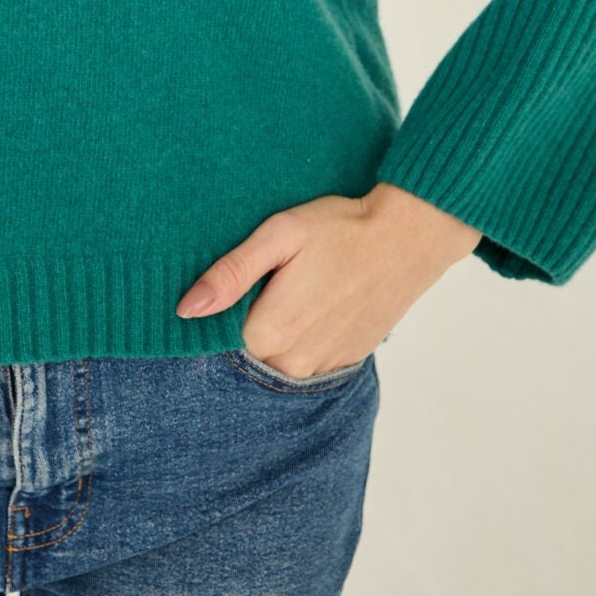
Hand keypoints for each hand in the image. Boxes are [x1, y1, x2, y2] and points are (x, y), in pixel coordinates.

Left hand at [175, 183, 481, 375]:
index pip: (220, 333)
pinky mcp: (346, 362)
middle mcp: (293, 362)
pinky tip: (321, 303)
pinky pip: (308, 361)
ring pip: (278, 358)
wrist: (409, 238)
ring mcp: (322, 366)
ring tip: (303, 288)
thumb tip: (186, 310)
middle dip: (253, 317)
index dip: (229, 303)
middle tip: (280, 276)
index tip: (251, 276)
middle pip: (249, 349)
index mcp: (268, 332)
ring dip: (281, 331)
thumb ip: (231, 274)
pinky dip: (306, 338)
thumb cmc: (341, 229)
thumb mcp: (279, 237)